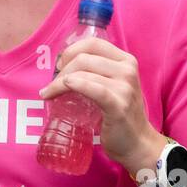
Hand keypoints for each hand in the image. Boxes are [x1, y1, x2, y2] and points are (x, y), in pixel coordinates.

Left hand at [38, 36, 164, 173]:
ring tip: (49, 93)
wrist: (137, 143)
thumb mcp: (113, 86)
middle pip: (84, 57)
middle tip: (52, 85)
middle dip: (61, 69)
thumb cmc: (120, 114)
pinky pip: (92, 89)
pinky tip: (64, 87)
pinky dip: (75, 85)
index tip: (60, 65)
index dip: (71, 50)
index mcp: (126, 61)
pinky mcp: (118, 105)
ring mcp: (125, 87)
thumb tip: (63, 66)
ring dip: (59, 82)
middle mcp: (127, 70)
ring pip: (83, 72)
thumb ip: (97, 72)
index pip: (93, 43)